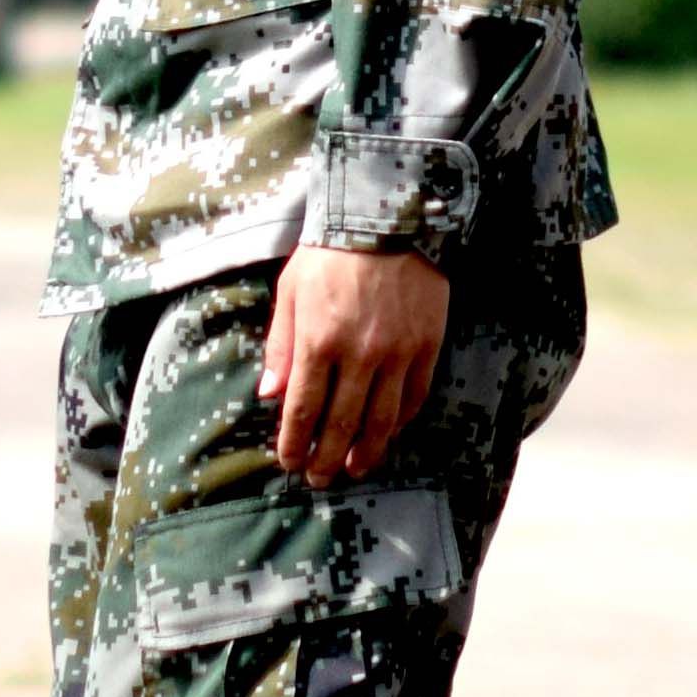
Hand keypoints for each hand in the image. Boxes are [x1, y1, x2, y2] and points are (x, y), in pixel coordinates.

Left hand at [262, 248, 448, 487]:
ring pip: (382, 419)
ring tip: (356, 469)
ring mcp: (397, 353)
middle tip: (320, 480)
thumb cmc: (329, 252)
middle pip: (341, 424)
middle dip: (327, 458)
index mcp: (318, 341)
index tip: (289, 462)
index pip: (303, 409)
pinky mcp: (426, 345)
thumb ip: (280, 347)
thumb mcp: (290, 292)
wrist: (387, 216)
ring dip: (367, 451)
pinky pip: (415, 395)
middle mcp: (359, 354)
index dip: (294, 442)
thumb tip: (269, 397)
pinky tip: (390, 432)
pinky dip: (402, 420)